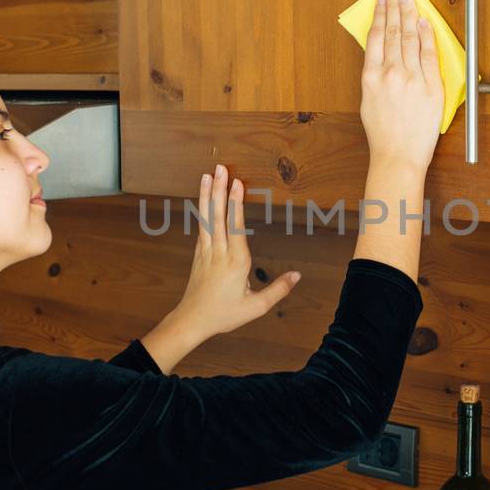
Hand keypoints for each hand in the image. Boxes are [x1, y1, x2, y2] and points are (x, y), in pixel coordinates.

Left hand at [167, 164, 300, 342]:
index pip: (235, 226)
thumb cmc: (224, 315)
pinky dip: (203, 210)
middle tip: (221, 168)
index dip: (236, 203)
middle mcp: (219, 252)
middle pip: (218, 216)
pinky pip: (201, 227)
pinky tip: (204, 199)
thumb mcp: (256, 307)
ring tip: (208, 175)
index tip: (238, 183)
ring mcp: (206, 252)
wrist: (192, 321)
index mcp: (235, 262)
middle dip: (220, 190)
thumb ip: (278, 290)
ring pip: (206, 218)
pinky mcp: (198, 255)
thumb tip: (297, 275)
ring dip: (208, 195)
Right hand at [360, 0, 443, 173]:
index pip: (377, 35)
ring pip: (410, 38)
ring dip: (410, 14)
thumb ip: (374, 75)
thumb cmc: (383, 134)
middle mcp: (390, 74)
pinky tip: (424, 22)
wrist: (398, 156)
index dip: (381, 13)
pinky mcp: (431, 87)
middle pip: (394, 31)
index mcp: (371, 77)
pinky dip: (427, 36)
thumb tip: (381, 54)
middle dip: (396, 6)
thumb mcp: (368, 100)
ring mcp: (411, 79)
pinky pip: (429, 55)